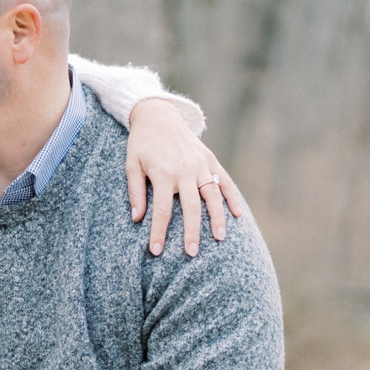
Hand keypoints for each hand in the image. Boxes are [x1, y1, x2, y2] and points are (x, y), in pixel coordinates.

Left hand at [126, 98, 242, 256]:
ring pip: (212, 195)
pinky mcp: (210, 159)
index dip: (159, 232)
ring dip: (217, 218)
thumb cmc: (141, 143)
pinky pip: (225, 181)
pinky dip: (232, 197)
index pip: (162, 210)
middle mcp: (185, 170)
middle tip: (192, 254)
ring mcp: (200, 165)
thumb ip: (135, 192)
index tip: (156, 251)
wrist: (158, 116)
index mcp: (163, 173)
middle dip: (192, 232)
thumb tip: (137, 219)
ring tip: (219, 239)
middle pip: (191, 207)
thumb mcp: (131, 165)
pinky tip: (237, 215)